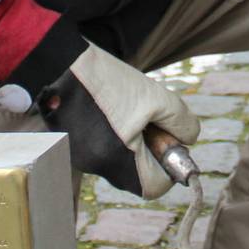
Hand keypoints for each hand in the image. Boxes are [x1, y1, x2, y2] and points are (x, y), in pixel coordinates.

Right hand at [38, 42, 199, 197]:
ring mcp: (79, 158)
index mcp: (116, 160)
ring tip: (124, 109)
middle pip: (136, 174)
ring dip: (131, 142)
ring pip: (119, 161)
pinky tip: (108, 108)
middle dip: (149, 151)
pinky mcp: (70, 146)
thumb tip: (187, 141)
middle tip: (149, 119)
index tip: (170, 142)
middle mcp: (94, 167)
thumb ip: (183, 125)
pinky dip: (112, 136)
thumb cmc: (109, 80)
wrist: (61, 61)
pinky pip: (102, 150)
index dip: (169, 168)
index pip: (155, 187)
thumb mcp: (159, 98)